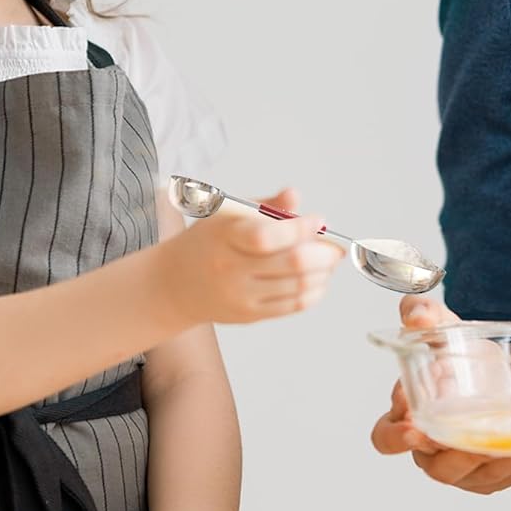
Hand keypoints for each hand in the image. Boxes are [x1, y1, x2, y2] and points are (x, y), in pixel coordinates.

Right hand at [158, 187, 342, 325]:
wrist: (175, 284)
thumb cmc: (208, 242)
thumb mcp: (227, 214)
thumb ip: (265, 205)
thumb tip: (295, 196)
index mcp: (225, 237)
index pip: (269, 236)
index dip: (301, 228)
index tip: (318, 220)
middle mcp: (232, 269)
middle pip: (292, 264)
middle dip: (324, 253)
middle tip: (336, 245)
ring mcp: (241, 296)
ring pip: (298, 286)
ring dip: (323, 272)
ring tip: (329, 261)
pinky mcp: (250, 315)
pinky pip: (292, 306)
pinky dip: (314, 292)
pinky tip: (319, 279)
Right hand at [369, 296, 510, 494]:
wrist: (508, 383)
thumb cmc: (465, 360)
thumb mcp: (447, 330)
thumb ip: (425, 315)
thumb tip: (416, 315)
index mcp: (408, 418)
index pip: (386, 436)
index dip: (396, 433)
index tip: (413, 418)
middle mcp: (430, 449)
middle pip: (432, 466)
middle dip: (450, 453)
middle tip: (467, 437)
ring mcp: (460, 469)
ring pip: (471, 474)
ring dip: (488, 458)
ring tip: (508, 439)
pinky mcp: (489, 479)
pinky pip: (502, 478)